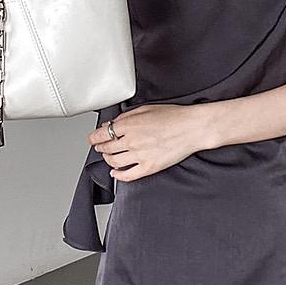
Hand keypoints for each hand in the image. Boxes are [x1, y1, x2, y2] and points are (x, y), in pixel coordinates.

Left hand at [87, 103, 204, 182]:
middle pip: (107, 148)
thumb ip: (126, 117)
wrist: (192, 128)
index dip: (94, 137)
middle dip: (100, 148)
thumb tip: (113, 124)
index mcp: (129, 124)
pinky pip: (128, 175)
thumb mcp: (146, 108)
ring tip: (108, 157)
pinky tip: (115, 173)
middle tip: (99, 147)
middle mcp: (132, 141)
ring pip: (114, 162)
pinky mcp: (149, 167)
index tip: (93, 138)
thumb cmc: (173, 116)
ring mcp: (140, 156)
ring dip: (107, 160)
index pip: (103, 134)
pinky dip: (118, 175)